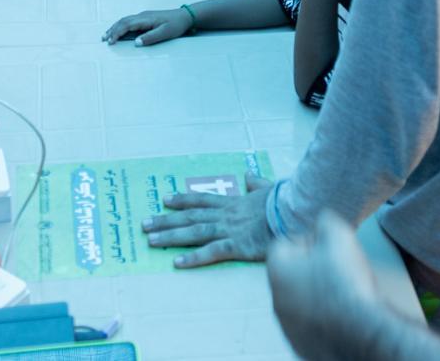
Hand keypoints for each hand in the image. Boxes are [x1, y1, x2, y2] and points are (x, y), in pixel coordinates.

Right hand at [103, 7, 193, 46]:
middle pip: (123, 21)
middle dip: (112, 30)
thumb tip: (136, 43)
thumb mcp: (165, 33)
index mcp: (146, 19)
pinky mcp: (145, 18)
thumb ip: (151, 38)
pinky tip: (119, 31)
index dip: (117, 33)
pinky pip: (129, 21)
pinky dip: (121, 26)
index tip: (110, 42)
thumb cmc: (176, 25)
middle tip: (103, 39)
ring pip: (125, 20)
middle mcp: (142, 16)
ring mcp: (143, 16)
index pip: (127, 25)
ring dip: (115, 27)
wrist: (185, 16)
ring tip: (106, 35)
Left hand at [143, 181, 272, 267]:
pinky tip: (177, 262)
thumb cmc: (285, 201)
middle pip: (190, 216)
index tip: (164, 200)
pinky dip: (193, 257)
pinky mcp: (238, 245)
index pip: (201, 200)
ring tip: (151, 240)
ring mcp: (230, 229)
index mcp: (233, 203)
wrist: (296, 211)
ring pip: (194, 231)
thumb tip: (249, 176)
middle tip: (144, 224)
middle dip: (166, 220)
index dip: (182, 200)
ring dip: (171, 236)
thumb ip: (256, 184)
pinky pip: (211, 252)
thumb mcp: (269, 188)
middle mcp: (226, 215)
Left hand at [268, 213, 394, 360]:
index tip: (324, 245)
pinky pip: (309, 325)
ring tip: (342, 293)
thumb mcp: (339, 236)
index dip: (305, 240)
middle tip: (335, 268)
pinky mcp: (303, 346)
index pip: (282, 245)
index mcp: (278, 270)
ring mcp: (289, 327)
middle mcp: (277, 300)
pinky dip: (322, 319)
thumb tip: (321, 221)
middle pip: (290, 274)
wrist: (362, 332)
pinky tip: (343, 315)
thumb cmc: (346, 283)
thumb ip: (325, 222)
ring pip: (298, 301)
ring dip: (315, 295)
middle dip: (309, 268)